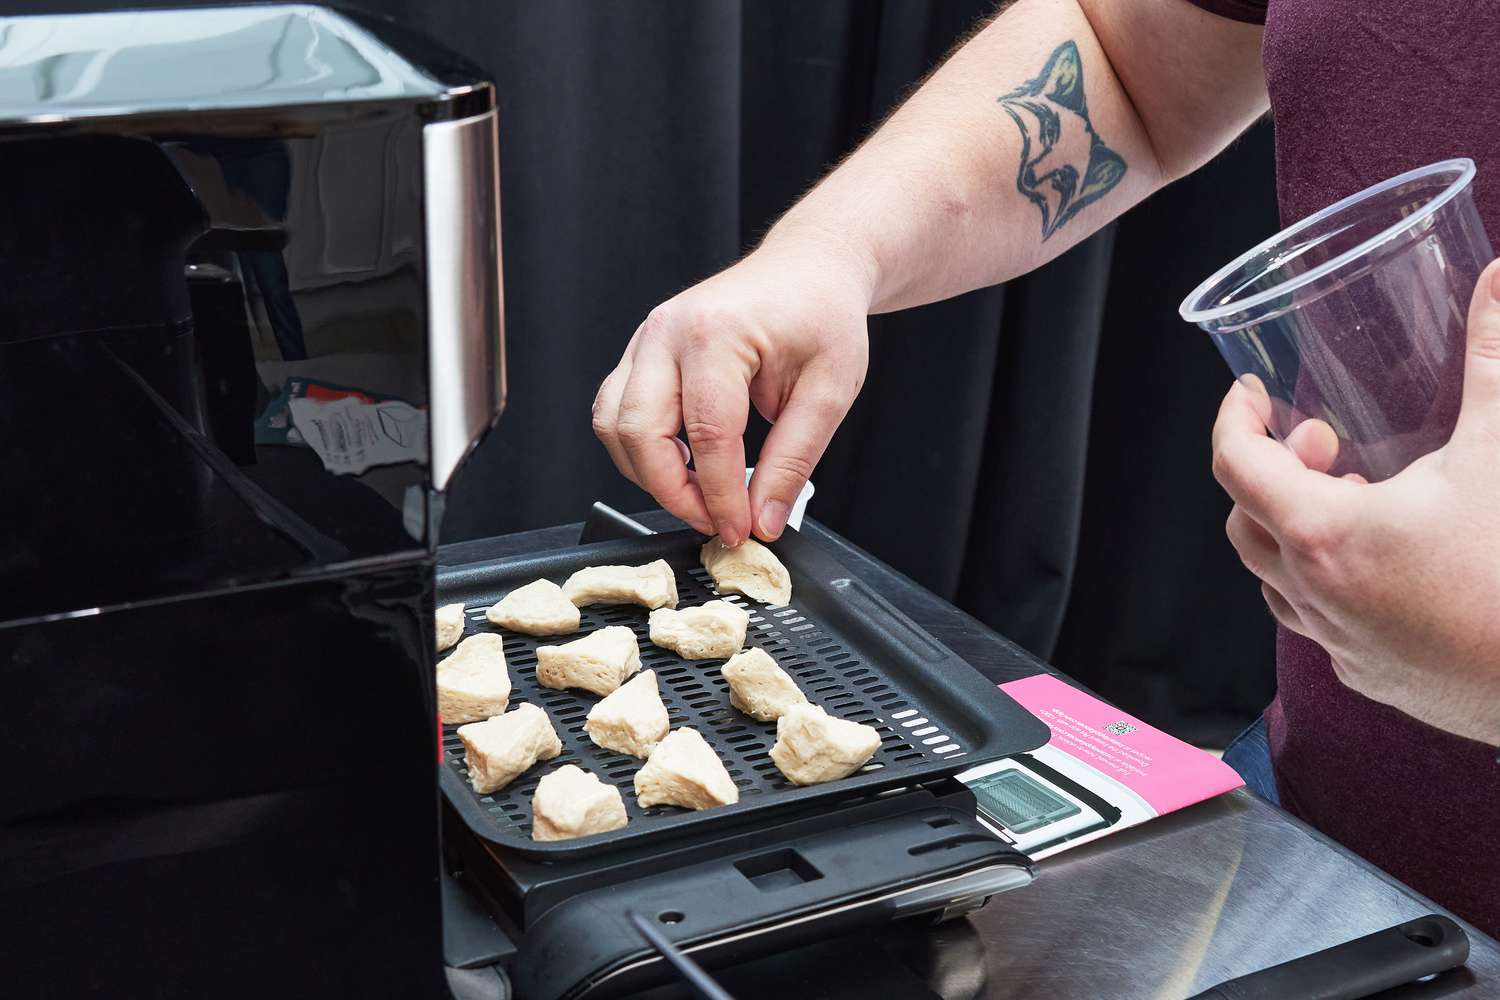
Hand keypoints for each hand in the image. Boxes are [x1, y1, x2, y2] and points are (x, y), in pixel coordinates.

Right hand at [592, 227, 872, 543]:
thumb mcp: (830, 391)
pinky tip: (683, 463)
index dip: (720, 496)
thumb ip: (793, 460)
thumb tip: (764, 520)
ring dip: (649, 473)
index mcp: (718, 333)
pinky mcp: (641, 352)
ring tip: (700, 495)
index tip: (739, 530)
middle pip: (640, 432)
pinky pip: (617, 411)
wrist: (808, 267)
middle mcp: (668, 332)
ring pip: (614, 425)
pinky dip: (641, 449)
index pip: (707, 435)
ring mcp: (647, 338)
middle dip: (672, 492)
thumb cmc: (822, 313)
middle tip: (715, 521)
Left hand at [1211, 259, 1499, 745]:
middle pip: (1243, 520)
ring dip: (1292, 529)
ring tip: (1356, 496)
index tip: (1251, 395)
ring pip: (1274, 577)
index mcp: (1323, 534)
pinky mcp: (1370, 673)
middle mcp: (1313, 593)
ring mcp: (1338, 641)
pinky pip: (1318, 621)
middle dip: (1268, 471)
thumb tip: (1497, 278)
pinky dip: (1326, 580)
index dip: (1233, 420)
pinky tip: (1384, 562)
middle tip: (1322, 441)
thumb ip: (1491, 357)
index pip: (1234, 466)